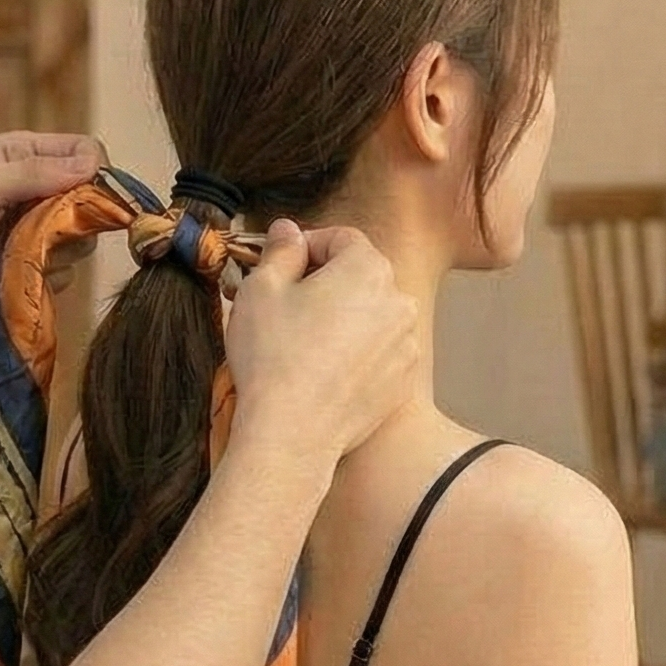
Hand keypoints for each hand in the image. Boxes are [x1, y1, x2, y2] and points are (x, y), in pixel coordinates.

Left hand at [0, 131, 103, 348]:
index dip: (94, 175)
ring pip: (84, 241)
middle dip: (76, 220)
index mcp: (20, 155)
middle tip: (39, 234)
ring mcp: (36, 233)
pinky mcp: (34, 271)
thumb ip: (29, 174)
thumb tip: (92, 165)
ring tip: (10, 257)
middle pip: (94, 200)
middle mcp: (35, 190)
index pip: (86, 152)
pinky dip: (43, 280)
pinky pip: (66, 275)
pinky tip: (7, 280)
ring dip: (55, 253)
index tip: (80, 200)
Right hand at [225, 221, 419, 459]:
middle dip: (323, 282)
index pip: (341, 238)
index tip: (280, 264)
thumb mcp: (260, 290)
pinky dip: (353, 352)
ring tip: (300, 341)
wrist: (293, 434)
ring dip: (340, 318)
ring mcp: (405, 345)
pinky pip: (376, 352)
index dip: (306, 246)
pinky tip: (319, 369)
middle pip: (359, 276)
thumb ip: (280, 251)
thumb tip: (289, 231)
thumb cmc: (273, 359)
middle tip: (284, 303)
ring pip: (369, 315)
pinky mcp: (402, 382)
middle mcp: (398, 301)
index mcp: (367, 269)